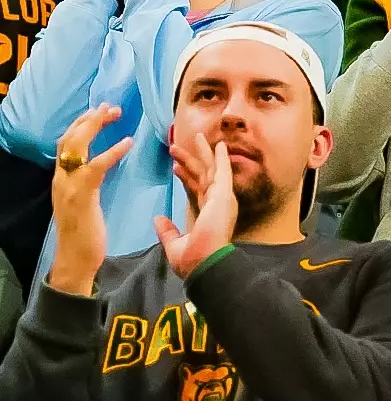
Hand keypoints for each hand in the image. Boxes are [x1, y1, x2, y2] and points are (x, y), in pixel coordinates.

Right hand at [46, 104, 134, 295]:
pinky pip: (95, 168)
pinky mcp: (82, 197)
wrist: (76, 260)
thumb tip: (100, 164)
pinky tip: (127, 142)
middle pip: (68, 139)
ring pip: (75, 147)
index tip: (99, 110)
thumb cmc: (86, 234)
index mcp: (62, 179)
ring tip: (114, 114)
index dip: (81, 124)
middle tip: (110, 106)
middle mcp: (61, 179)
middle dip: (88, 119)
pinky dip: (111, 152)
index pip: (65, 143)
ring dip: (94, 126)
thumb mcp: (85, 201)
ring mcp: (69, 187)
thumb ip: (88, 182)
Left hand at [153, 138, 236, 279]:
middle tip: (179, 146)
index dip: (185, 177)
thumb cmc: (193, 259)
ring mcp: (221, 198)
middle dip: (191, 160)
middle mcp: (216, 203)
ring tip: (195, 136)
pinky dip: (221, 158)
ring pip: (210, 169)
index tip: (174, 167)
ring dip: (202, 153)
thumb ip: (167, 231)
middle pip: (203, 175)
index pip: (195, 189)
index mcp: (207, 214)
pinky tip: (219, 145)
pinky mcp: (224, 195)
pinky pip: (222, 171)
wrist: (205, 264)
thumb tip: (157, 219)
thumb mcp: (174, 245)